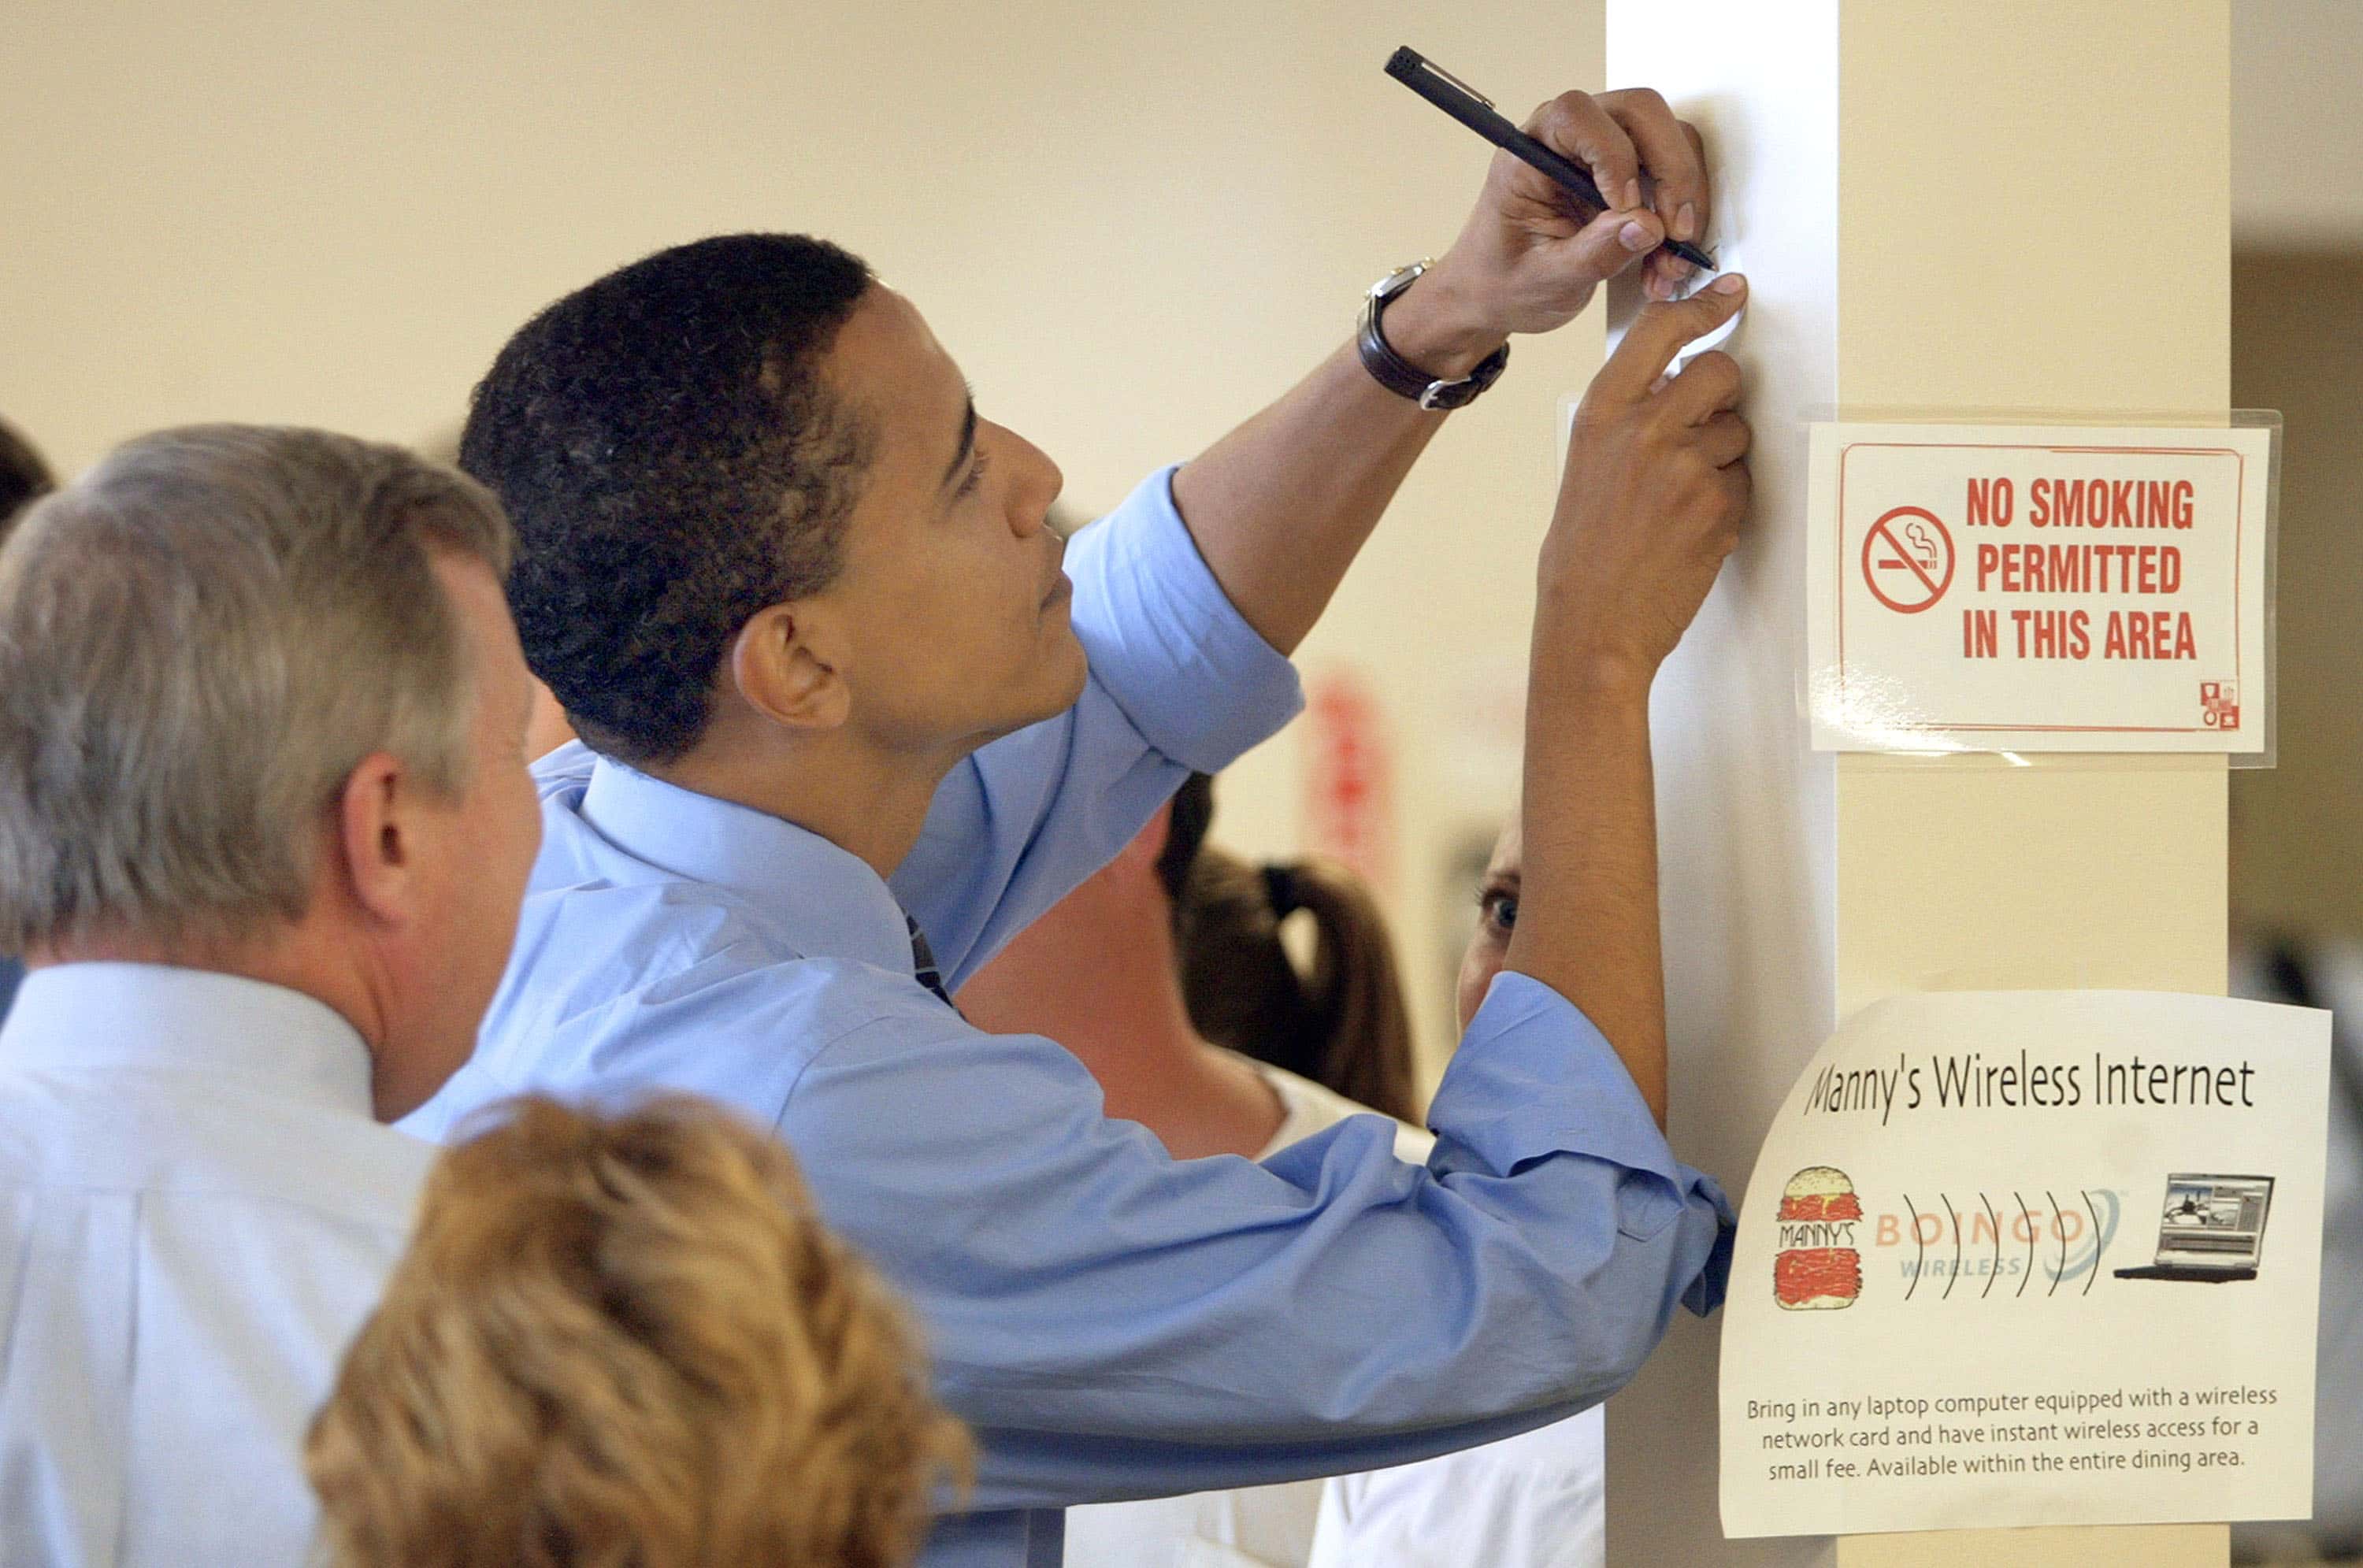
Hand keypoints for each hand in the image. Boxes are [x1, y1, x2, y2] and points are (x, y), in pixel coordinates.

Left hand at [1387, 89, 1710, 372]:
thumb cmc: (1502, 279)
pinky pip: (1669, 175)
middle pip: (1640, 113)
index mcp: (1530, 150)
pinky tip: (1664, 263)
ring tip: (1669, 262)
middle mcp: (1568, 138)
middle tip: (1676, 232)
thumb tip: (1647, 227)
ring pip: (1667, 139)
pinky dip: (1679, 217)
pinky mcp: (1626, 172)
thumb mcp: (1543, 279)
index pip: (1577, 116)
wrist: (1497, 293)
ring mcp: (1602, 149)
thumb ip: (1592, 253)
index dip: (1612, 154)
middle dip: (1670, 171)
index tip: (1624, 207)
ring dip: (1682, 199)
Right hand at [1539, 275, 1750, 675]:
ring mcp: (1687, 467)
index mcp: (1602, 414)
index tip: (1729, 293)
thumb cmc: (1582, 555)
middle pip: (1719, 372)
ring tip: (1678, 502)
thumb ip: (1627, 421)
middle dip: (1721, 395)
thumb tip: (1676, 390)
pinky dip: (1726, 502)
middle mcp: (1645, 430)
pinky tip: (1689, 530)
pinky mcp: (1719, 505)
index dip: (1702, 306)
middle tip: (1701, 427)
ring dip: (1722, 459)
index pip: (1661, 331)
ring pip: (1737, 433)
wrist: (1592, 627)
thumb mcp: (1584, 467)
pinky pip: (1743, 482)